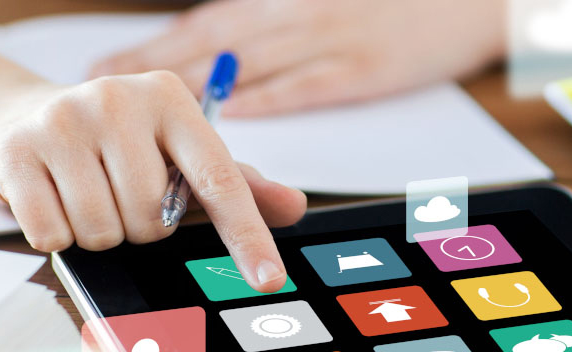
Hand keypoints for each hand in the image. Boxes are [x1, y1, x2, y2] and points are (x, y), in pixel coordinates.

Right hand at [0, 71, 306, 291]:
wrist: (20, 118)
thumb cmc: (112, 143)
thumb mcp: (174, 152)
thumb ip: (234, 182)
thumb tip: (292, 206)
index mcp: (169, 99)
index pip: (219, 178)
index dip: (246, 235)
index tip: (268, 277)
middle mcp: (118, 100)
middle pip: (151, 218)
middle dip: (138, 227)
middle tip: (119, 197)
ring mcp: (63, 121)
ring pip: (102, 230)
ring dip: (98, 232)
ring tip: (84, 195)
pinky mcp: (16, 150)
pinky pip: (53, 234)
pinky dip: (56, 234)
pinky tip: (51, 198)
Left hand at [91, 0, 504, 116]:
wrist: (470, 0)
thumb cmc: (390, 8)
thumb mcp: (322, 7)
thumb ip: (270, 27)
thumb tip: (217, 54)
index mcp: (280, 2)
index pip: (203, 25)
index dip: (151, 45)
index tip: (103, 64)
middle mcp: (294, 15)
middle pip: (209, 43)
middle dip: (151, 67)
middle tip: (102, 92)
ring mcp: (328, 39)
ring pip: (246, 64)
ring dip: (192, 90)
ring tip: (146, 116)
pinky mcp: (362, 68)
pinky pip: (305, 85)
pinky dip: (266, 100)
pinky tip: (229, 120)